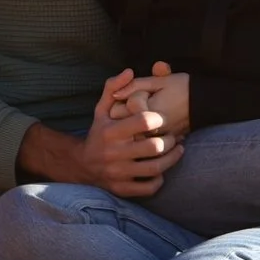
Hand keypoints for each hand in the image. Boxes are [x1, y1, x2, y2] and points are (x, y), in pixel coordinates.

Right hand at [16, 69, 184, 195]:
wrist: (81, 165)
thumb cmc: (98, 132)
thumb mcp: (101, 109)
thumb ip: (114, 88)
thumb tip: (130, 70)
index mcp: (111, 131)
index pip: (143, 121)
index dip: (159, 118)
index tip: (162, 119)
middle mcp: (114, 153)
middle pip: (155, 147)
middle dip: (170, 140)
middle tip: (175, 136)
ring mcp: (118, 173)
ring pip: (155, 168)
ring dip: (172, 159)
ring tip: (177, 150)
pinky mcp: (122, 189)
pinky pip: (148, 188)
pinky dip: (159, 180)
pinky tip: (161, 170)